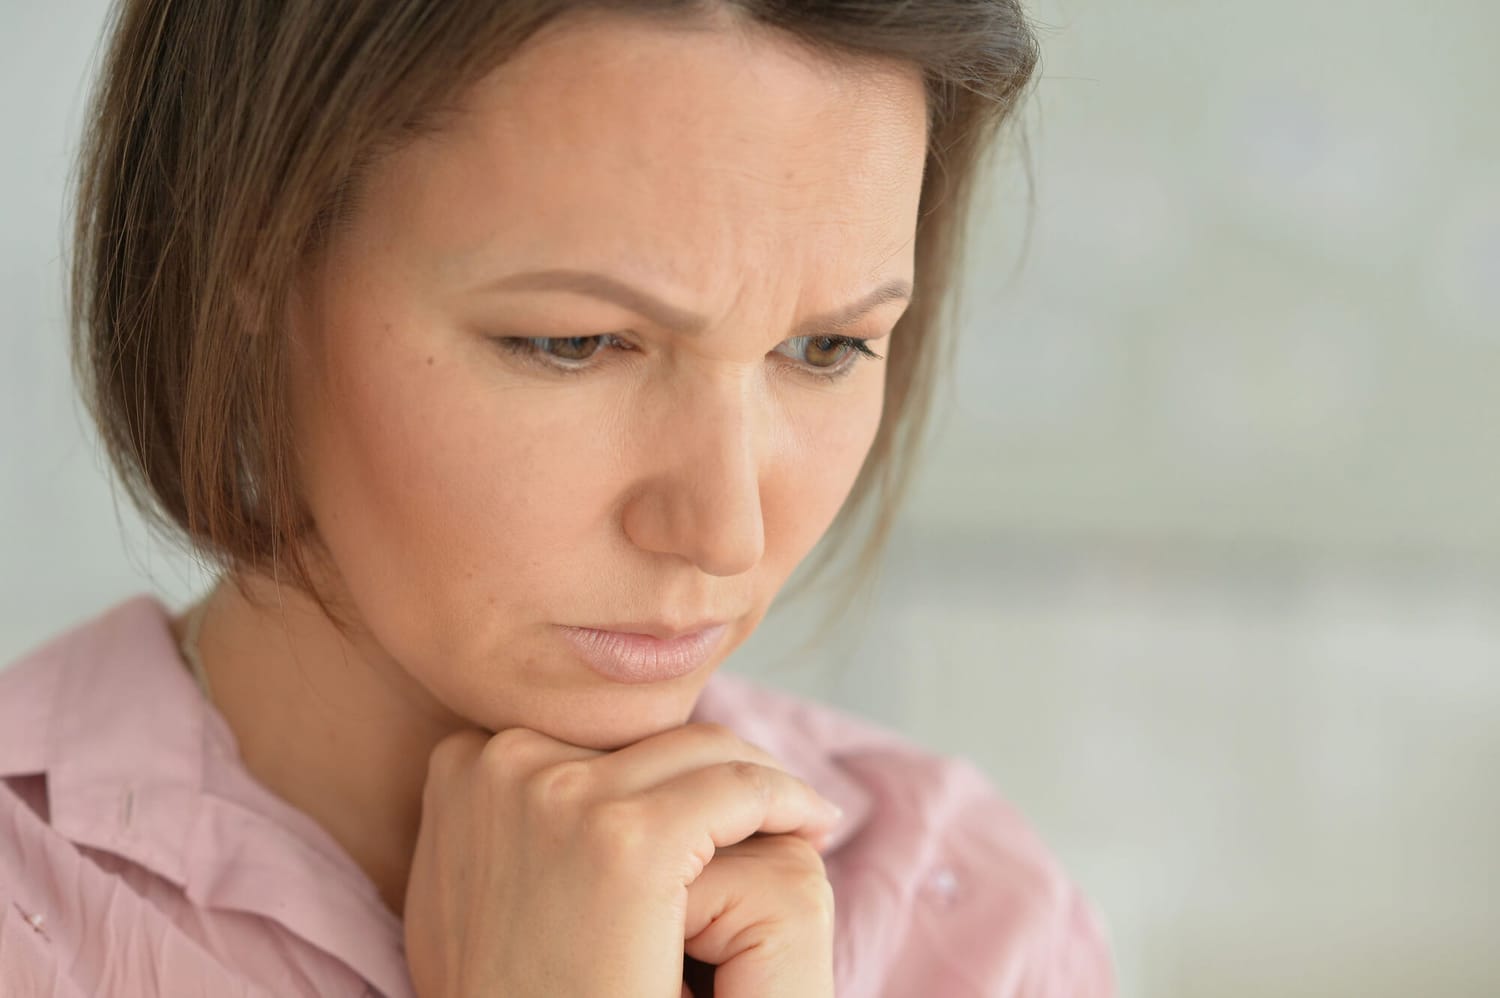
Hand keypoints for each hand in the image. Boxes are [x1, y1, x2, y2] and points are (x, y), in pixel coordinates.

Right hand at [402, 722, 841, 997]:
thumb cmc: (510, 992)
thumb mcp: (474, 889)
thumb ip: (499, 821)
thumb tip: (535, 779)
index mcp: (464, 765)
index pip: (592, 735)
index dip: (655, 770)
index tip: (701, 802)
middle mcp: (502, 762)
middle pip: (647, 735)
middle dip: (708, 773)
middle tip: (765, 808)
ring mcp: (560, 794)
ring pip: (701, 751)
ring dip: (756, 783)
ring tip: (795, 818)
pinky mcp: (627, 840)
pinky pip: (741, 789)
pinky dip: (789, 801)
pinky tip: (813, 826)